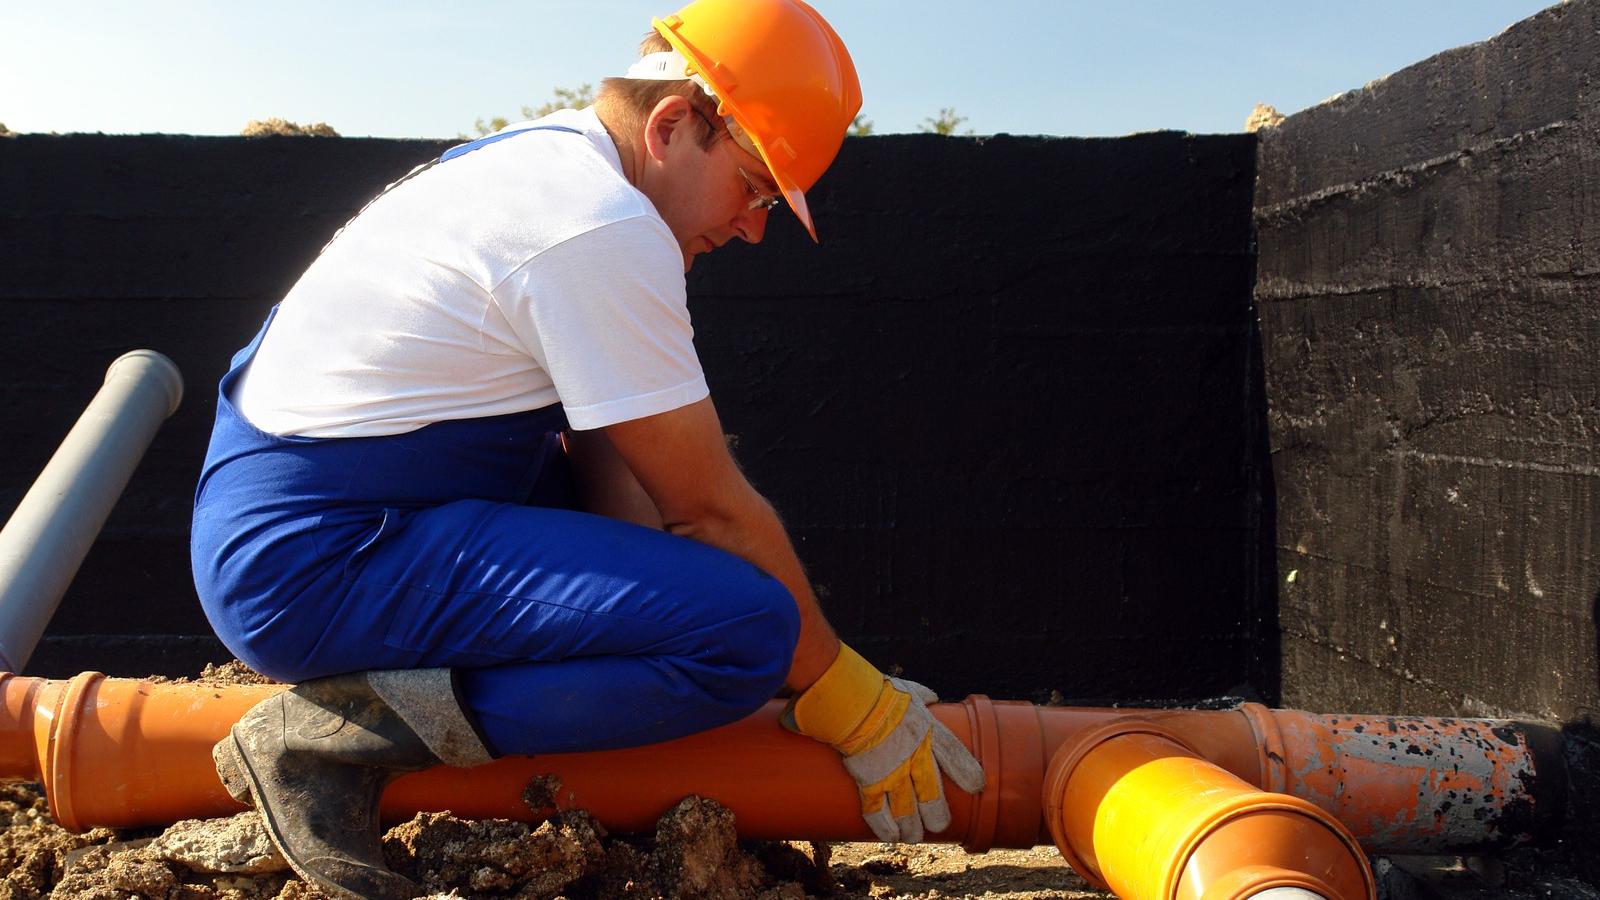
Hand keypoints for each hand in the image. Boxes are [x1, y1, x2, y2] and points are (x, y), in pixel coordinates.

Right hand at [783, 644, 985, 841]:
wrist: (851, 703)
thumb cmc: (879, 693)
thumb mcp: (908, 691)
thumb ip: (922, 696)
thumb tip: (931, 697)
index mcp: (928, 733)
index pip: (956, 758)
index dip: (968, 774)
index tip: (976, 786)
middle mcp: (915, 758)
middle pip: (932, 796)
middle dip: (937, 814)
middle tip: (939, 823)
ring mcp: (892, 773)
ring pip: (907, 811)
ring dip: (912, 828)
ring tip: (914, 836)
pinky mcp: (869, 782)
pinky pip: (878, 813)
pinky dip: (885, 828)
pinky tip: (891, 837)